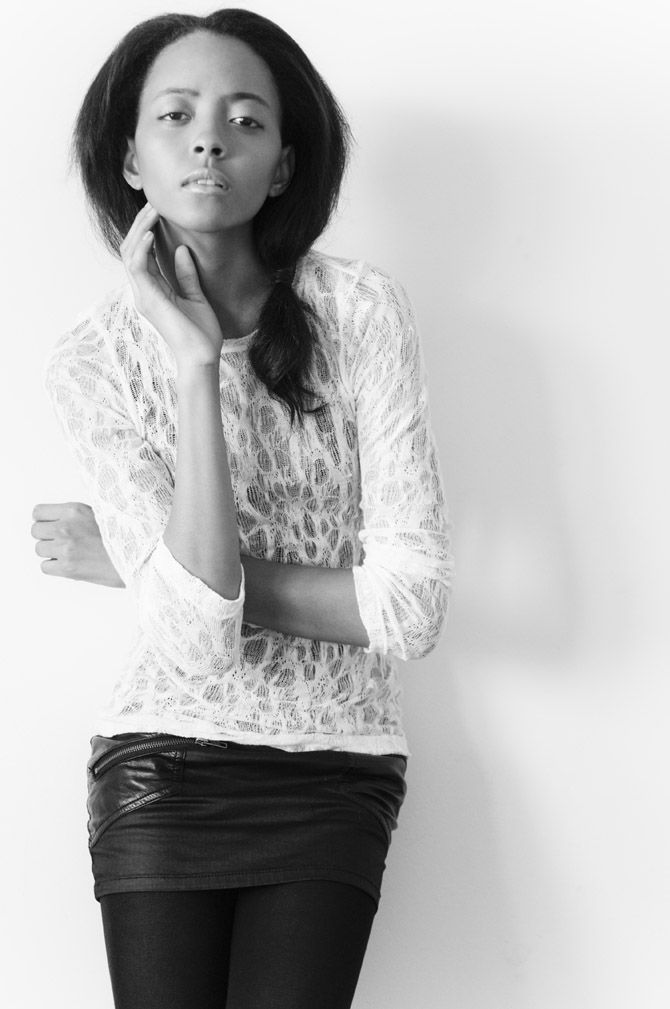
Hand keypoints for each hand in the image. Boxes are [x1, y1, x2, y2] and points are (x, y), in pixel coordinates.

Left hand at [31, 502, 124, 587]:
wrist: (140, 557)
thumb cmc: (124, 537)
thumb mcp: (101, 514)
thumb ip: (77, 516)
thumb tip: (59, 521)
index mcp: (74, 510)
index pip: (38, 512)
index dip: (44, 520)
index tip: (52, 525)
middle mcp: (66, 527)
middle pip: (35, 531)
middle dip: (46, 536)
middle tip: (62, 541)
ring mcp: (65, 548)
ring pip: (39, 549)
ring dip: (51, 552)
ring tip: (70, 553)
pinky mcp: (67, 568)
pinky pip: (45, 567)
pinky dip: (54, 567)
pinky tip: (70, 564)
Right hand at [120, 202, 223, 367]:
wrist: (202, 356)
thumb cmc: (201, 334)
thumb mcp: (196, 297)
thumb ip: (187, 274)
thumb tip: (181, 250)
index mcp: (153, 291)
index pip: (143, 254)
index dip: (147, 231)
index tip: (161, 211)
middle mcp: (143, 291)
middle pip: (131, 249)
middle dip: (141, 224)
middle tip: (155, 203)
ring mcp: (143, 295)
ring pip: (129, 253)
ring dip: (140, 229)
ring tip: (153, 210)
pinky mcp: (148, 299)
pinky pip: (137, 267)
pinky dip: (141, 248)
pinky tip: (150, 233)